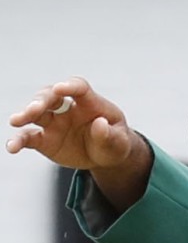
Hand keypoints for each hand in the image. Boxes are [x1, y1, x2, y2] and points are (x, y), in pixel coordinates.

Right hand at [7, 77, 150, 212]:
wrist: (106, 156)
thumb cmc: (115, 142)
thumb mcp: (120, 141)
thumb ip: (110, 134)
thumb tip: (99, 124)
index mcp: (90, 103)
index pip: (79, 88)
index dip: (70, 86)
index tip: (62, 89)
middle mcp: (68, 109)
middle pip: (51, 97)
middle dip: (41, 100)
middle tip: (34, 109)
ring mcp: (54, 123)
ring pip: (36, 114)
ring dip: (25, 115)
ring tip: (16, 121)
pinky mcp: (44, 139)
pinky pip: (29, 137)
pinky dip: (19, 140)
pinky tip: (12, 147)